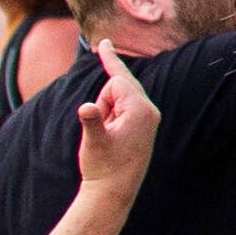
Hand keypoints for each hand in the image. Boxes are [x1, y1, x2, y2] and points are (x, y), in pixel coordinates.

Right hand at [65, 51, 155, 202]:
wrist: (113, 192)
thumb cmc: (103, 167)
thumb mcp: (93, 143)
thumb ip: (91, 121)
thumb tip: (86, 108)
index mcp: (140, 110)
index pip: (119, 80)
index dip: (109, 60)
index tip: (103, 42)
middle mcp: (149, 111)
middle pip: (118, 88)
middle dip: (104, 102)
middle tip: (103, 130)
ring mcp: (148, 119)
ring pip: (117, 100)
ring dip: (105, 112)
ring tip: (106, 138)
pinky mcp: (143, 126)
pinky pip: (122, 109)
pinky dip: (111, 114)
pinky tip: (110, 129)